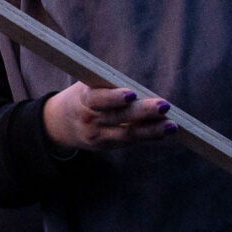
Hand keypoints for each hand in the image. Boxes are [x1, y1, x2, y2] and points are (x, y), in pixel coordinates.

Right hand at [42, 84, 174, 151]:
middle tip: (165, 105)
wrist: (59, 124)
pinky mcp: (105, 146)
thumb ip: (110, 85)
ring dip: (152, 130)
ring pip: (127, 134)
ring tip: (172, 125)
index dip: (114, 98)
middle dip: (143, 112)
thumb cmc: (84, 97)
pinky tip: (163, 132)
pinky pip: (129, 142)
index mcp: (84, 99)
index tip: (132, 94)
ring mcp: (97, 135)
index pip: (99, 99)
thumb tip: (143, 89)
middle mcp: (90, 119)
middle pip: (118, 117)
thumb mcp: (88, 85)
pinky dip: (147, 136)